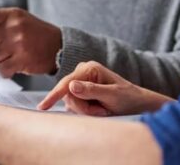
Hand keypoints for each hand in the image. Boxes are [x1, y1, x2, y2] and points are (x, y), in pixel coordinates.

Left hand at [0, 8, 61, 77]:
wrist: (59, 45)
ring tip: (9, 56)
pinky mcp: (23, 60)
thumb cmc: (34, 32)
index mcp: (10, 15)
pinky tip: (14, 65)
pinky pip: (1, 69)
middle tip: (0, 50)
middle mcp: (13, 27)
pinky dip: (4, 70)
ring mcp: (18, 44)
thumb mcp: (16, 21)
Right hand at [37, 61, 173, 115]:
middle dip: (83, 108)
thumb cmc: (127, 97)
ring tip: (102, 110)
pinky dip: (85, 111)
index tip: (42, 107)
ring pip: (70, 102)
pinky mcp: (79, 91)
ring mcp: (79, 81)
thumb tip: (71, 86)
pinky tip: (98, 109)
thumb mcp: (112, 95)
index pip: (67, 83)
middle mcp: (82, 72)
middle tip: (102, 111)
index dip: (54, 95)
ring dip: (86, 110)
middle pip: (68, 95)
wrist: (136, 102)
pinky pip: (73, 104)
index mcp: (89, 68)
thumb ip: (92, 90)